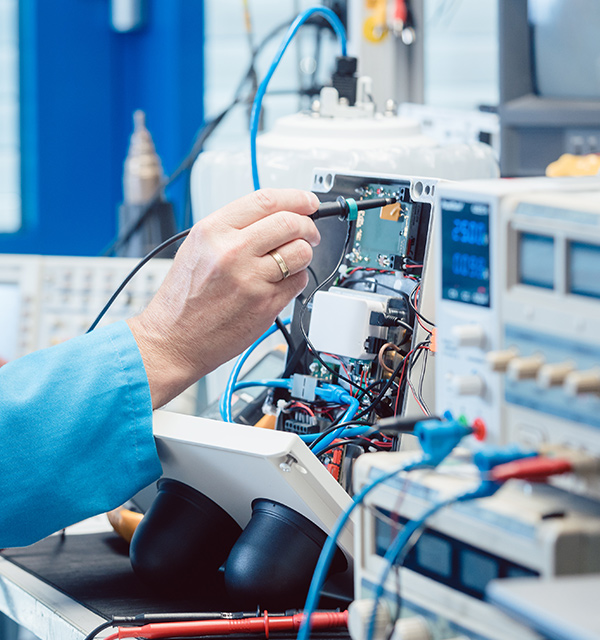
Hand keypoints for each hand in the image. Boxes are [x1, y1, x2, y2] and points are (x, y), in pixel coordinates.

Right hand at [128, 188, 320, 408]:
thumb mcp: (197, 248)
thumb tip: (275, 214)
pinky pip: (298, 281)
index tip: (308, 201)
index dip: (296, 198)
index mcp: (213, 231)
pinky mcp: (266, 304)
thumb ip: (233, 228)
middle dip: (308, 226)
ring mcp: (252, 279)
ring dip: (303, 253)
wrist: (173, 340)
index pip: (267, 200)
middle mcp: (233, 251)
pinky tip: (278, 283)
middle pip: (290, 223)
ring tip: (291, 260)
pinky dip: (296, 279)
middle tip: (309, 232)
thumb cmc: (183, 298)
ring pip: (301, 252)